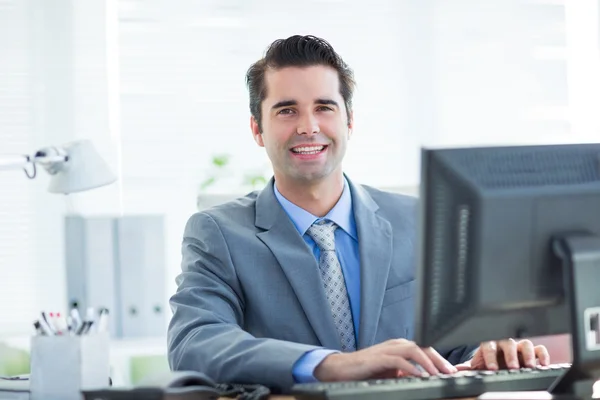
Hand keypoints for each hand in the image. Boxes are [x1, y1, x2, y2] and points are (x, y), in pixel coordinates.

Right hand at [314, 339, 457, 381]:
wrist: (342, 368)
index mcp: (399, 347)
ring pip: (413, 350)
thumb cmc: (366, 370)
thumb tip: (422, 378)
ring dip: (428, 362)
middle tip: (450, 371)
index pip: (424, 348)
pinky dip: (411, 368)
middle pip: (422, 346)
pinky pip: (399, 360)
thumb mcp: (390, 371)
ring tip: (438, 373)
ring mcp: (387, 350)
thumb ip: (405, 372)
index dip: (438, 358)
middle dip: (438, 359)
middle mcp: (395, 345)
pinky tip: (419, 375)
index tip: (449, 370)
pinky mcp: (379, 358)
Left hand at [455, 339, 550, 370]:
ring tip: (529, 366)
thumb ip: (467, 367)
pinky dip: (542, 355)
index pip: (489, 345)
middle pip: (508, 343)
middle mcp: (505, 344)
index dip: (490, 356)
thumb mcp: (476, 365)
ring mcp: (519, 347)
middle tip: (513, 367)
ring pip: (525, 343)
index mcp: (489, 345)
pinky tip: (543, 364)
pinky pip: (539, 349)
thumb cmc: (488, 363)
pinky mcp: (531, 353)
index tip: (492, 368)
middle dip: (511, 355)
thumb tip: (455, 370)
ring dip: (528, 354)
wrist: (498, 363)